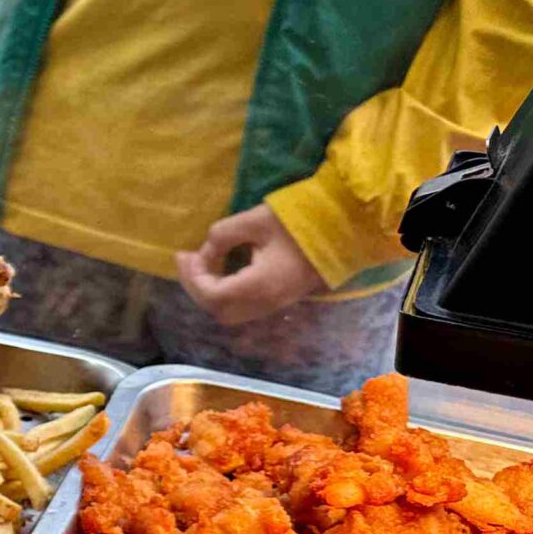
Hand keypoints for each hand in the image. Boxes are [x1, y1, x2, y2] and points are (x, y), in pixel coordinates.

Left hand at [175, 205, 325, 327]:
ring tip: (202, 265)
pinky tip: (224, 271)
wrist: (347, 229)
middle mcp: (267, 302)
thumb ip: (223, 235)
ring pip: (231, 313)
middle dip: (197, 287)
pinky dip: (227, 294)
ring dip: (211, 293)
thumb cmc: (302, 221)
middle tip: (188, 260)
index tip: (185, 254)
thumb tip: (206, 251)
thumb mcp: (256, 220)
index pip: (212, 295)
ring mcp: (277, 304)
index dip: (192, 277)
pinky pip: (246, 307)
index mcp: (260, 286)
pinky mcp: (282, 300)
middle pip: (218, 310)